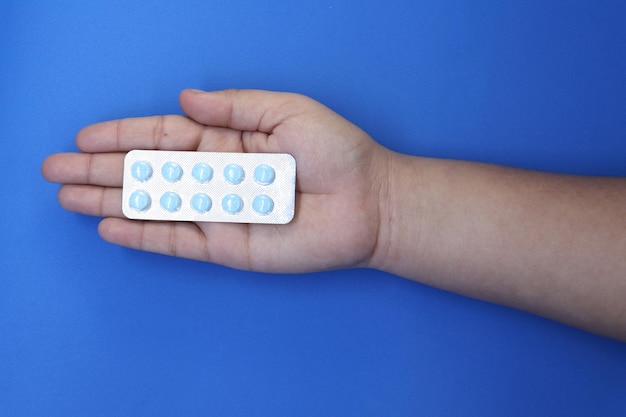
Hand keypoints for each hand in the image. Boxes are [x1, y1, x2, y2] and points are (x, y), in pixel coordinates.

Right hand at [42, 89, 389, 271]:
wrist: (369, 203)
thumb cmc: (337, 153)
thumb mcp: (286, 112)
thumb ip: (234, 108)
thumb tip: (184, 99)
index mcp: (228, 141)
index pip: (164, 137)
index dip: (123, 135)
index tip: (83, 136)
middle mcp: (217, 176)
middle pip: (148, 171)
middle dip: (101, 169)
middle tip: (54, 169)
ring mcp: (220, 212)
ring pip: (155, 205)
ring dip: (110, 199)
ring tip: (67, 196)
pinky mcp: (229, 246)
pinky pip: (179, 240)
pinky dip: (145, 234)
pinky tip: (112, 225)